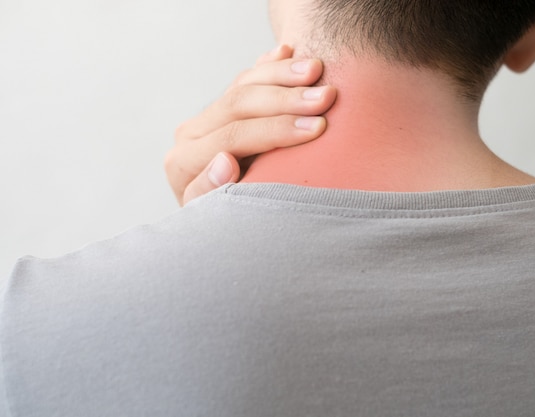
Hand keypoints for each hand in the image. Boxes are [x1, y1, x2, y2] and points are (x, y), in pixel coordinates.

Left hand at [164, 45, 336, 205]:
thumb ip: (210, 192)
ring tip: (317, 69)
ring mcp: (208, 117)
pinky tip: (286, 51)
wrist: (219, 219)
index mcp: (184, 162)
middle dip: (286, 99)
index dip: (275, 130)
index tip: (315, 129)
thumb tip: (224, 161)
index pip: (232, 137)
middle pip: (238, 104)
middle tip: (326, 97)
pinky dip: (268, 66)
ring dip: (282, 75)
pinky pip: (247, 79)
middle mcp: (192, 134)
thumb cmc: (226, 224)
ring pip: (243, 85)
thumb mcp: (215, 218)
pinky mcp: (224, 107)